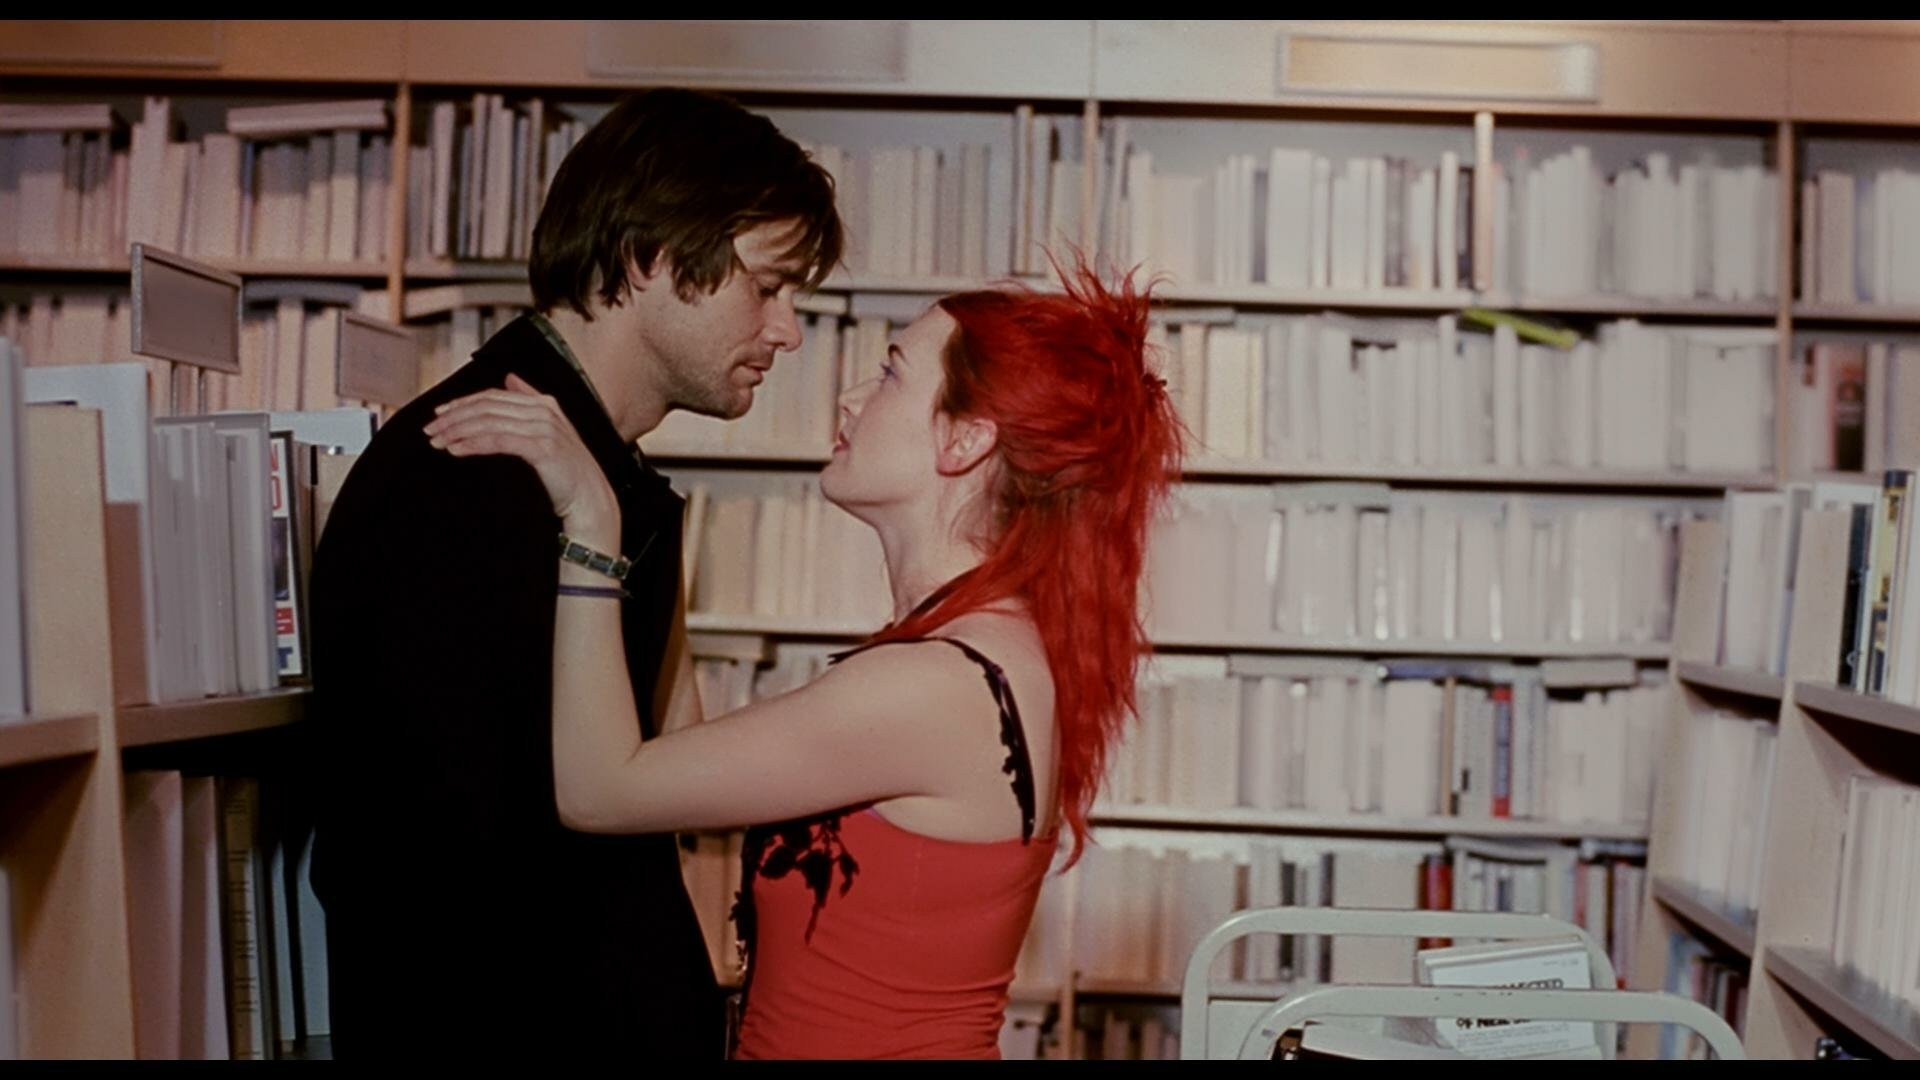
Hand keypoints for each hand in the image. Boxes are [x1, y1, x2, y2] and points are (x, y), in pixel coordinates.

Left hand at [424, 374, 619, 540]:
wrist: (590, 499)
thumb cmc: (567, 471)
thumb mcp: (550, 431)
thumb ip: (530, 401)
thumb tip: (509, 378)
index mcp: (545, 403)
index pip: (493, 396)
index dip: (463, 403)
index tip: (439, 414)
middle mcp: (544, 411)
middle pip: (487, 407)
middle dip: (454, 417)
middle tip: (431, 430)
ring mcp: (544, 428)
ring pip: (488, 422)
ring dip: (458, 431)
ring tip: (438, 442)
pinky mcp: (541, 448)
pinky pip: (498, 441)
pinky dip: (473, 444)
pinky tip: (456, 450)